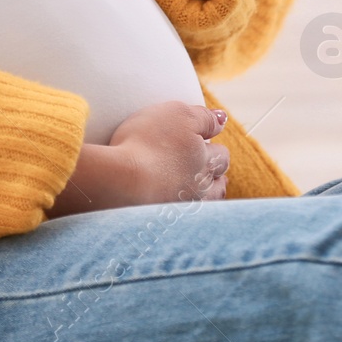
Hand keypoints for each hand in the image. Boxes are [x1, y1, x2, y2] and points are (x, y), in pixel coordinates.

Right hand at [45, 102, 229, 218]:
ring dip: (205, 199)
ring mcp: (180, 211)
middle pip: (217, 185)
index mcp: (205, 162)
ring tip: (202, 195)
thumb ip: (203, 117)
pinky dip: (181, 216)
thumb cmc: (147, 142)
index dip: (215, 149)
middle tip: (213, 172)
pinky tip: (175, 214)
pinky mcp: (161, 227)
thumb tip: (222, 119)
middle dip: (216, 176)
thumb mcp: (177, 114)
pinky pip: (179, 223)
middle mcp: (199, 189)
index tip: (209, 144)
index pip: (221, 156)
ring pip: (202, 207)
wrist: (120, 182)